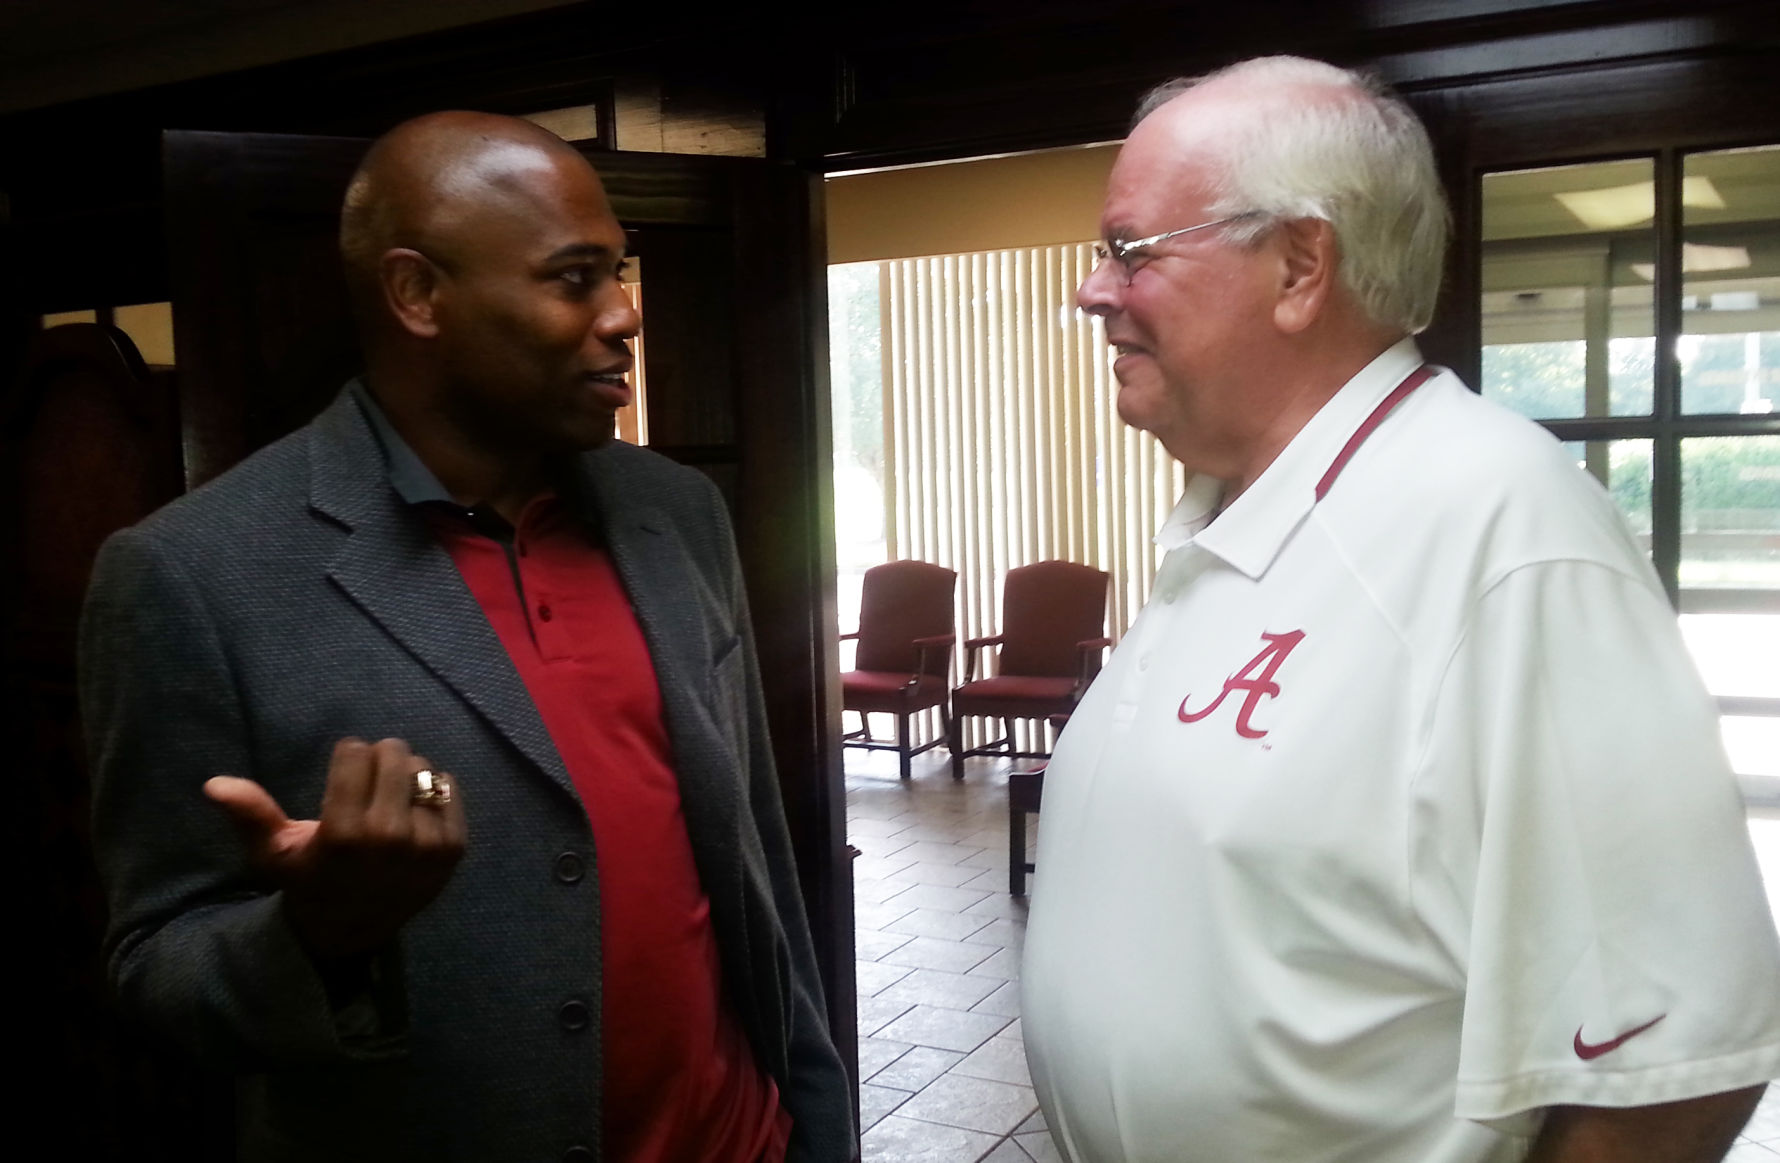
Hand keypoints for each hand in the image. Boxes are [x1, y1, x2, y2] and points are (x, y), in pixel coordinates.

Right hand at [205, 737, 466, 959]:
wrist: (352, 932)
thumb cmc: (308, 883)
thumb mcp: (272, 854)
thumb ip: (250, 816)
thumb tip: (214, 783)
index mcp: (343, 832)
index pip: (355, 752)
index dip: (346, 758)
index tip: (341, 775)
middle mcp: (389, 836)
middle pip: (394, 753)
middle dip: (378, 761)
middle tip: (367, 785)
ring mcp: (427, 843)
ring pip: (424, 769)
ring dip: (407, 777)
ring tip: (389, 801)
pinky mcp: (454, 848)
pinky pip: (450, 788)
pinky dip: (433, 793)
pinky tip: (413, 814)